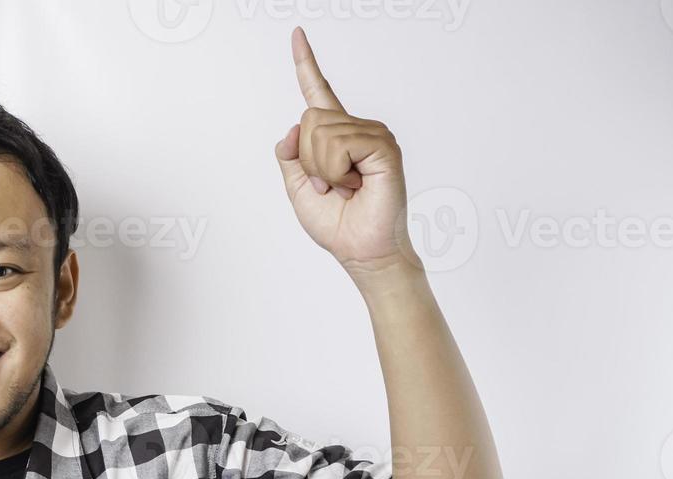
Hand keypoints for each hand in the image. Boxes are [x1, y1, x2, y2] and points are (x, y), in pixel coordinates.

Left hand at [274, 27, 418, 278]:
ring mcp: (373, 135)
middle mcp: (357, 129)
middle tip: (329, 186)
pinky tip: (354, 184)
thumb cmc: (337, 224)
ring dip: (321, 170)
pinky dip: (335, 171)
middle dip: (307, 160)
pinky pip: (339, 145)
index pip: (318, 92)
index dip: (306, 63)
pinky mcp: (383, 146)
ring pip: (320, 132)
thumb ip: (289, 156)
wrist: (360, 251)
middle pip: (309, 118)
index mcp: (336, 136)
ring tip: (344, 187)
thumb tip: (293, 127)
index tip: (296, 34)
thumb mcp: (297, 189)